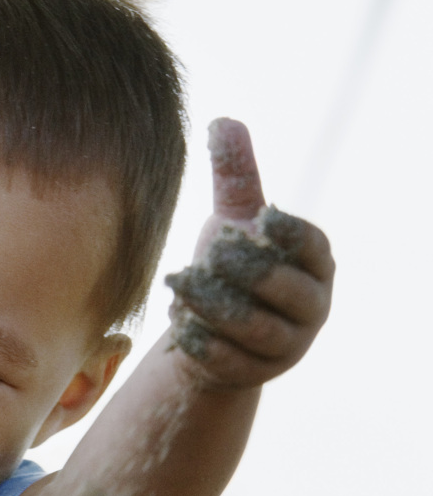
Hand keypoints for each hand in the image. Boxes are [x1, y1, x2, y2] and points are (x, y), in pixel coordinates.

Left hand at [165, 119, 333, 388]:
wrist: (214, 331)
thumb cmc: (232, 265)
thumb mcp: (233, 220)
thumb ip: (234, 177)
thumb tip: (225, 121)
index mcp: (315, 264)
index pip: (312, 247)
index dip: (290, 234)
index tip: (264, 217)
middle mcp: (311, 307)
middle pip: (285, 292)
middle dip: (246, 272)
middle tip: (208, 253)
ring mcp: (287, 346)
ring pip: (256, 329)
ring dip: (217, 308)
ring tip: (180, 286)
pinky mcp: (255, 375)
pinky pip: (232, 362)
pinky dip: (205, 345)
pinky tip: (179, 327)